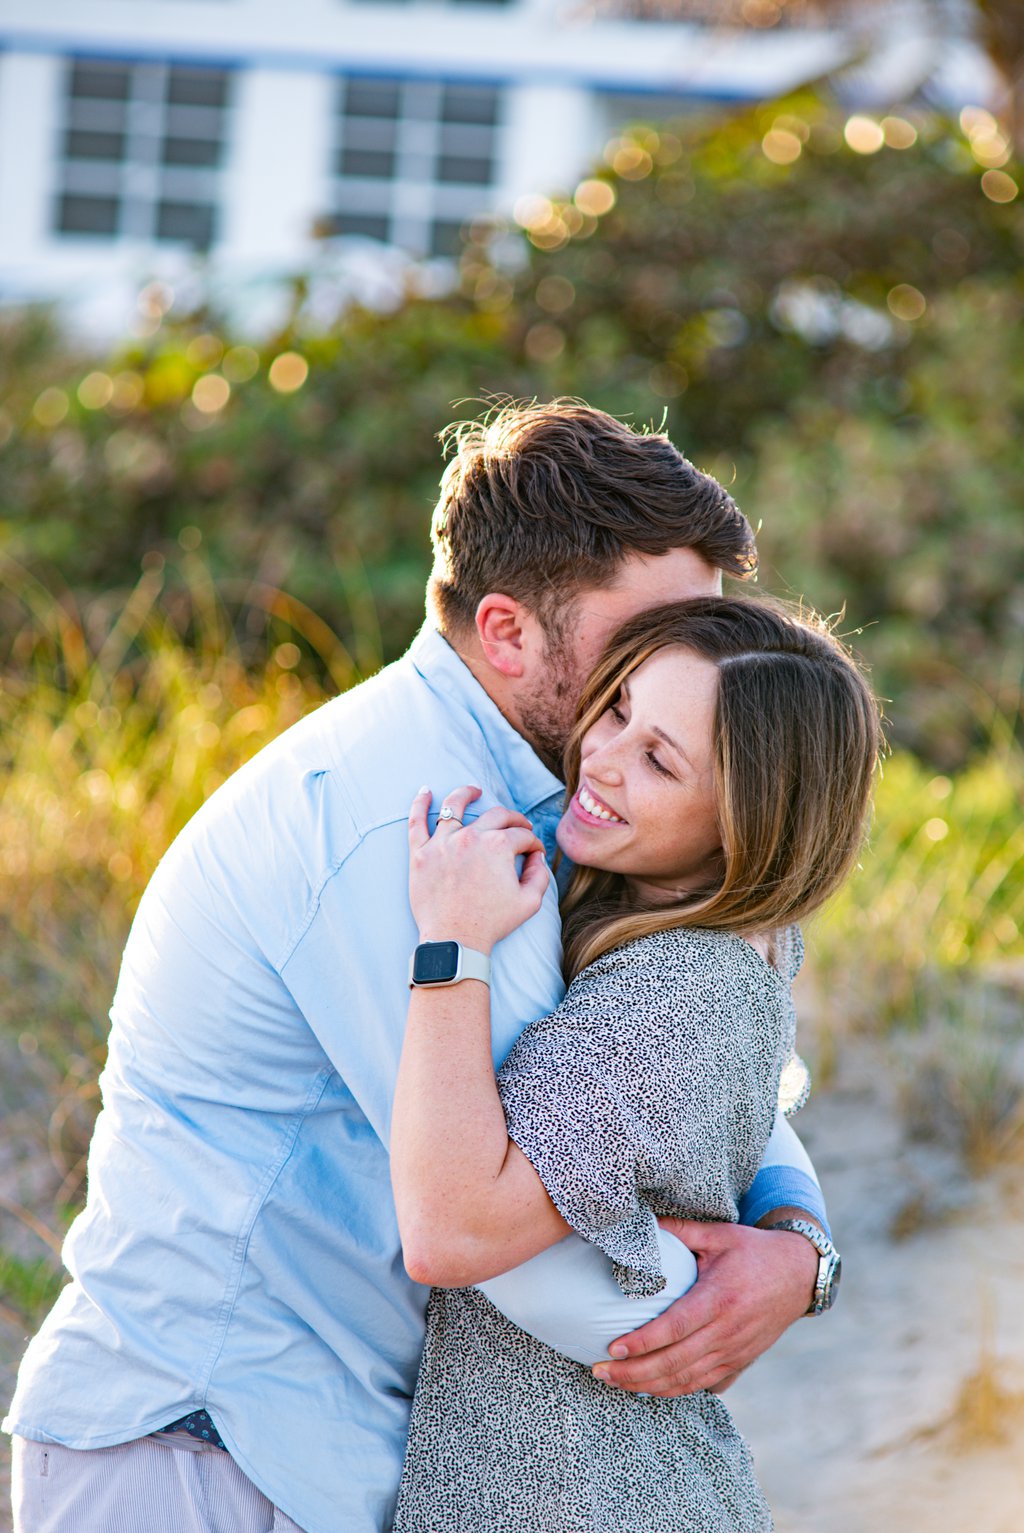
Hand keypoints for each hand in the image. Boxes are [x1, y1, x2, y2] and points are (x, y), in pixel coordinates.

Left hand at [409, 786, 548, 953]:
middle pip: (496, 815)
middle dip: (513, 820)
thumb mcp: (530, 902)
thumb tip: (537, 855)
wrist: (454, 941)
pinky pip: (416, 821)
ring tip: (474, 791)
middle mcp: (471, 837)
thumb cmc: (491, 923)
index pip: (521, 835)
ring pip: (454, 806)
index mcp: (499, 846)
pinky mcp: (420, 853)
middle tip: (518, 827)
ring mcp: (443, 842)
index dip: (532, 844)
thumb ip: (540, 874)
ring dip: (467, 794)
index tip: (533, 853)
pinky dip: (419, 803)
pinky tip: (425, 791)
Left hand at [591, 1218, 816, 1397]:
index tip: (612, 1349)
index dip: (642, 1343)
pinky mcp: (739, 1362)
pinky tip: (648, 1388)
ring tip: (615, 1382)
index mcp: (718, 1298)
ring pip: (686, 1380)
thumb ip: (679, 1230)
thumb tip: (638, 1222)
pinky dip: (674, 1391)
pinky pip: (702, 1385)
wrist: (799, 1274)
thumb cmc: (753, 1250)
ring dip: (649, 1386)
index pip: (674, 1328)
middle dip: (634, 1373)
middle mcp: (727, 1331)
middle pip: (675, 1363)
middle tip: (599, 1372)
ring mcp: (735, 1351)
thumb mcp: (718, 1234)